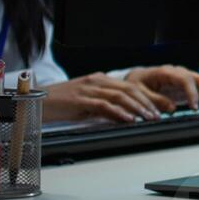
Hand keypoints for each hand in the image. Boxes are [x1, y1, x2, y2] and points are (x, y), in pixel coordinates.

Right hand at [44, 72, 172, 123]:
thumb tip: (124, 117)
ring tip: (149, 117)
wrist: (35, 102)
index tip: (163, 106)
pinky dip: (118, 112)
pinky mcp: (79, 99)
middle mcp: (97, 81)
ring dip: (138, 107)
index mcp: (101, 80)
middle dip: (149, 101)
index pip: (131, 86)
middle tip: (162, 112)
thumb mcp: (87, 104)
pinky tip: (128, 119)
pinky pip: (103, 104)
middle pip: (130, 89)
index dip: (149, 96)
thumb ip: (105, 107)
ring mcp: (88, 89)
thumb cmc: (61, 104)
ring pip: (120, 96)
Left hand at [124, 65, 198, 113]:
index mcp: (166, 72)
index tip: (194, 107)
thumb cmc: (137, 84)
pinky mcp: (188, 86)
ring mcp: (185, 78)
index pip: (185, 79)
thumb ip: (155, 100)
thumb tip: (172, 108)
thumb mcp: (139, 93)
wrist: (138, 78)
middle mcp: (179, 73)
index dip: (192, 93)